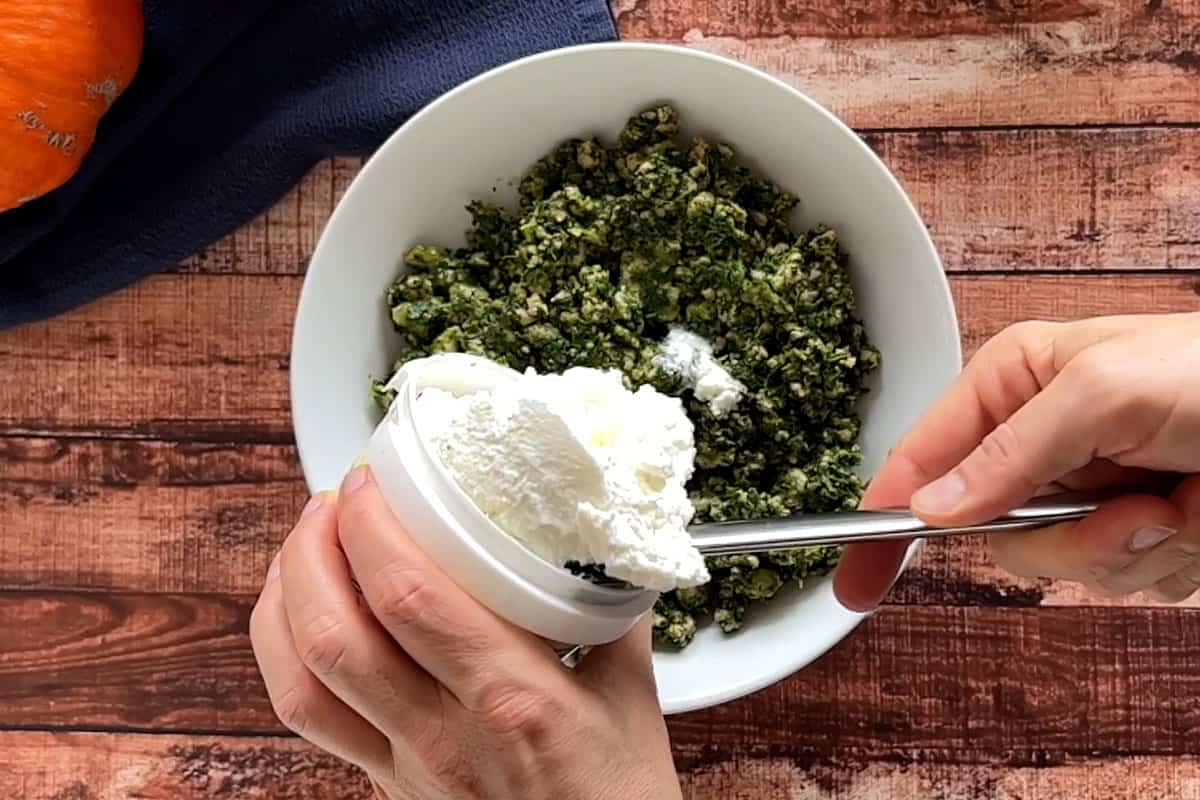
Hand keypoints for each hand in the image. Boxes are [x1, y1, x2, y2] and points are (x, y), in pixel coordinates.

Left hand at [250, 467, 680, 799]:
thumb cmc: (620, 794)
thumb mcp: (632, 692)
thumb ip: (610, 607)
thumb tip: (598, 536)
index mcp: (512, 696)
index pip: (409, 595)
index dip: (370, 526)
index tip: (371, 479)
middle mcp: (442, 733)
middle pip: (336, 630)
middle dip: (313, 546)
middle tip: (334, 500)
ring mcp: (404, 765)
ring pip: (302, 675)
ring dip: (286, 594)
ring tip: (305, 543)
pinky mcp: (383, 783)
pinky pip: (306, 715)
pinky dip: (281, 651)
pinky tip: (295, 612)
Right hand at [834, 313, 1199, 609]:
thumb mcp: (1101, 393)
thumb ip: (1007, 453)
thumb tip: (931, 506)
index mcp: (1013, 383)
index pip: (919, 461)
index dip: (882, 520)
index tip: (854, 578)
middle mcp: (1041, 438)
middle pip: (992, 533)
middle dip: (1066, 540)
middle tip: (1132, 514)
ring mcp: (1087, 488)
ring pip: (1061, 566)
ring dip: (1132, 549)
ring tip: (1183, 502)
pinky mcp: (1134, 526)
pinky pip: (1119, 579)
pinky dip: (1169, 560)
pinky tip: (1199, 513)